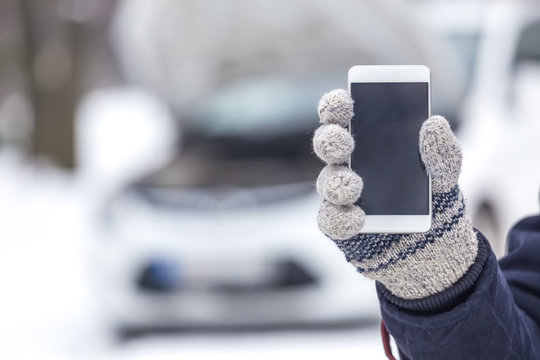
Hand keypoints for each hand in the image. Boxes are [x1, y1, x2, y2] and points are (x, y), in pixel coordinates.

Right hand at [313, 89, 477, 299]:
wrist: (433, 247)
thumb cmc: (431, 199)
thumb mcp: (445, 173)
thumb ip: (442, 150)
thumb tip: (434, 123)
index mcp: (367, 142)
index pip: (342, 116)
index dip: (336, 105)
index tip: (343, 101)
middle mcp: (349, 165)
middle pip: (326, 144)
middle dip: (330, 140)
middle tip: (345, 144)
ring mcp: (342, 196)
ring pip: (326, 182)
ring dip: (337, 181)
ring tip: (355, 187)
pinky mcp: (340, 225)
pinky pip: (330, 220)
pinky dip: (341, 218)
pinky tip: (358, 219)